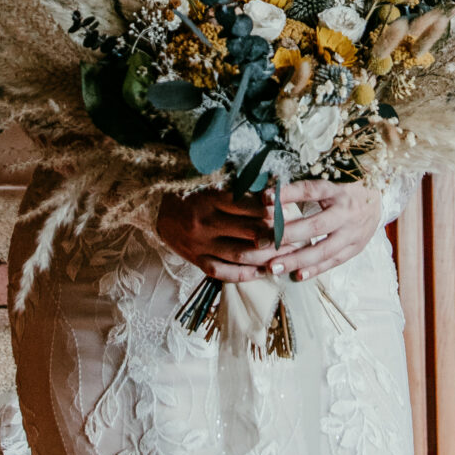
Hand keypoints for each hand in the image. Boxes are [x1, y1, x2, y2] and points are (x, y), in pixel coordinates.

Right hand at [156, 189, 283, 281]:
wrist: (156, 208)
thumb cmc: (191, 190)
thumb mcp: (212, 180)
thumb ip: (238, 184)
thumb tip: (273, 187)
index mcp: (211, 197)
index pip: (252, 206)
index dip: (275, 210)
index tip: (292, 212)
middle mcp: (205, 221)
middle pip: (251, 232)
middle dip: (278, 236)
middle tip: (299, 237)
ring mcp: (200, 243)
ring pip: (241, 254)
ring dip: (268, 258)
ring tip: (288, 256)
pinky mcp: (196, 259)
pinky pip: (223, 271)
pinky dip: (244, 275)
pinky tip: (262, 273)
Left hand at [261, 179, 380, 281]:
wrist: (380, 200)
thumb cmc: (347, 189)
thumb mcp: (330, 182)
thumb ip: (304, 188)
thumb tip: (270, 192)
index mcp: (338, 191)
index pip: (310, 191)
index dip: (287, 194)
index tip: (264, 198)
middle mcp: (346, 212)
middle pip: (315, 225)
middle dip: (287, 235)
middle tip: (263, 242)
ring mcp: (352, 233)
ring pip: (323, 250)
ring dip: (297, 260)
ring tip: (274, 267)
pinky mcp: (356, 247)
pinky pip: (333, 261)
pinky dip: (315, 270)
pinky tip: (297, 275)